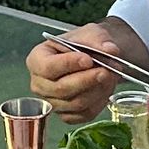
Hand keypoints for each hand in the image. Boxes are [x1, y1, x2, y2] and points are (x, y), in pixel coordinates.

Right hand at [25, 22, 140, 123]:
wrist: (93, 56)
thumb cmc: (84, 43)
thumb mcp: (90, 33)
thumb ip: (99, 40)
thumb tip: (110, 50)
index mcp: (37, 59)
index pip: (48, 67)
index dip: (68, 64)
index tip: (88, 60)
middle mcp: (39, 84)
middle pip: (61, 88)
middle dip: (87, 80)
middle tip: (107, 70)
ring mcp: (52, 102)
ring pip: (76, 103)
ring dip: (97, 90)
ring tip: (111, 76)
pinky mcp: (67, 115)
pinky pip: (84, 114)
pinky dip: (99, 102)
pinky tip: (106, 88)